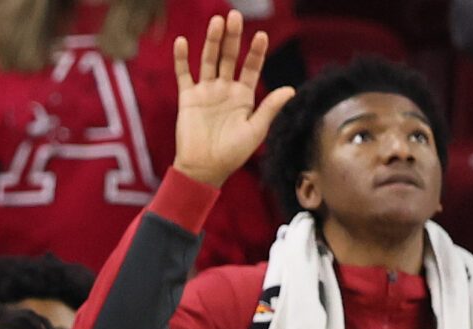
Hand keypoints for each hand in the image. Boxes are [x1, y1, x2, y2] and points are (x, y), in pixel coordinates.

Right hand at [171, 12, 289, 188]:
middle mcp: (225, 89)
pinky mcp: (188, 98)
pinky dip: (182, 59)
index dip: (256, 52)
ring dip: (212, 41)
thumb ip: (270, 107)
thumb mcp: (256, 130)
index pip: (251, 67)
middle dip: (233, 37)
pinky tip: (183, 41)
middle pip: (230, 57)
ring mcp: (206, 92)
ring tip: (217, 22)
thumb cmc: (232, 154)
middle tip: (235, 16)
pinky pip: (184, 74)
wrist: (203, 169)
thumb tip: (291, 89)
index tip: (262, 36)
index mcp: (243, 96)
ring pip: (209, 60)